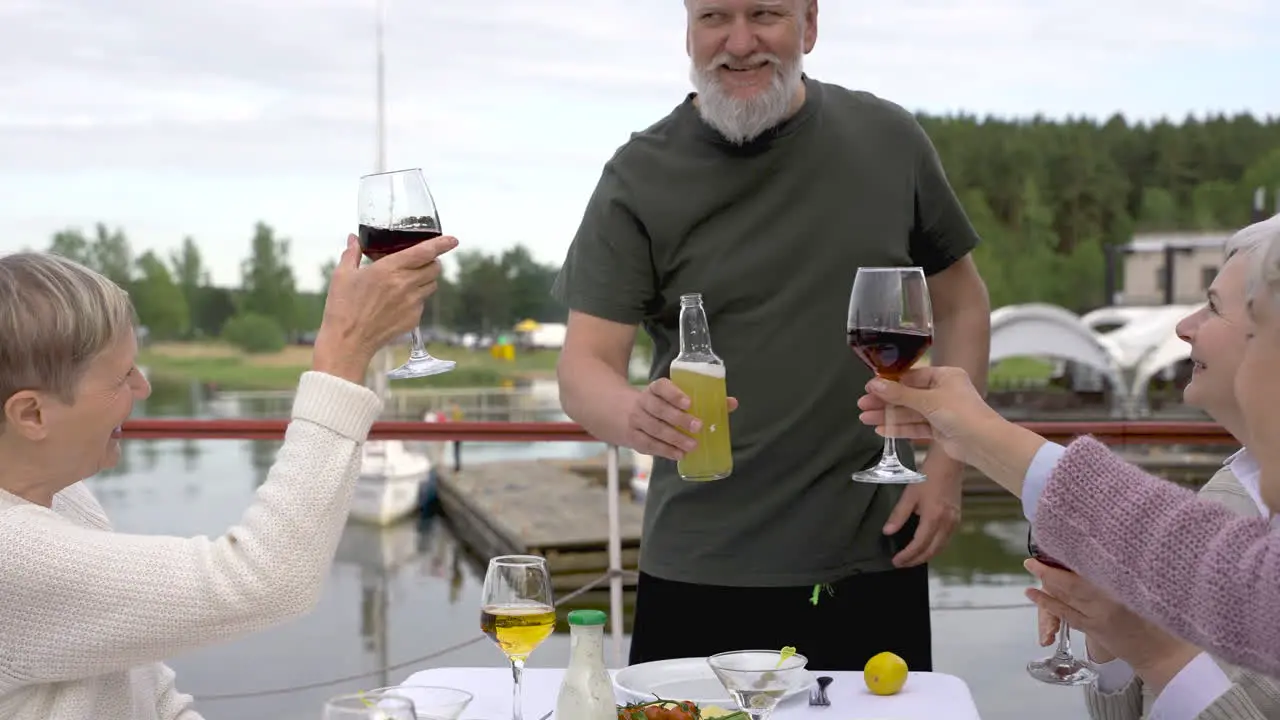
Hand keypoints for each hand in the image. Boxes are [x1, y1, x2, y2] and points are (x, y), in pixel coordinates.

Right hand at [314, 233, 456, 381]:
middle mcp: (405, 284)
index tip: (453, 240)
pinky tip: (400, 301)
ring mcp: (412, 303)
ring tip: (409, 280)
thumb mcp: (343, 275)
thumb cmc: (342, 307)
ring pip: (432, 285)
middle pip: (434, 268)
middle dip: (432, 261)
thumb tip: (353, 239)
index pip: (424, 252)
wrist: (348, 341)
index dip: (441, 244)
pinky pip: (423, 303)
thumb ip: (352, 253)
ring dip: (426, 279)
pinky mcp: (413, 319)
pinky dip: (417, 298)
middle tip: (421, 261)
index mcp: (389, 269)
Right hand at [624, 378, 737, 460]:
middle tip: (698, 426)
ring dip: (675, 438)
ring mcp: (636, 420)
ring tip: (693, 445)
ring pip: (654, 428)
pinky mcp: (633, 437)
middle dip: (679, 418)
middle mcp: (643, 402)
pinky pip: (649, 444)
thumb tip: (732, 403)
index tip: (689, 403)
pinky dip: (665, 450)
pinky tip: (679, 454)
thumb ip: (702, 399)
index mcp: (655, 389)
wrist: (621, 411)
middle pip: (659, 409)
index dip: (674, 394)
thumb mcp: (673, 397)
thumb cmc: (660, 404)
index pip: (661, 387)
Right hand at [857, 367, 999, 465]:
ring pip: (909, 412)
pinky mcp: (940, 430)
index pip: (911, 377)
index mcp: (945, 376)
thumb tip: (874, 384)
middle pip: (907, 395)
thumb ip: (899, 394)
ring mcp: (941, 412)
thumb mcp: (927, 400)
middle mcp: (943, 392)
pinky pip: (915, 426)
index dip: (889, 382)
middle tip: (862, 404)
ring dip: (888, 415)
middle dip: (885, 401)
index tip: (870, 387)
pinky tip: (881, 429)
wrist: (983, 443)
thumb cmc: (961, 413)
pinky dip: (899, 428)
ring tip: (865, 418)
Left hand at [884, 457, 961, 566]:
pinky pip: (946, 540)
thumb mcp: (909, 494)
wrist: (949, 463)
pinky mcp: (957, 518)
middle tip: (902, 564)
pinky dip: (935, 547)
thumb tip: (887, 532)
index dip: (907, 555)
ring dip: (926, 556)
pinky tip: (926, 547)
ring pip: (941, 547)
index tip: (895, 561)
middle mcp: (947, 523)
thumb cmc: (928, 476)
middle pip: (932, 550)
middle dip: (916, 560)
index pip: (919, 544)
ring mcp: (954, 522)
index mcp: (934, 518)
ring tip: (912, 559)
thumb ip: (898, 515)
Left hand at [1025, 559, 1198, 685]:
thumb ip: (1128, 572)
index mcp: (1123, 589)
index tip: (1061, 537)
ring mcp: (1098, 617)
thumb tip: (1111, 544)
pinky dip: (1048, 603)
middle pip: (1073, 583)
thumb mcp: (1149, 589)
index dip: (1075, 553)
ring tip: (1031, 566)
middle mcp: (1108, 603)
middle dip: (1052, 568)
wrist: (1164, 654)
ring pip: (1066, 597)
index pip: (1094, 567)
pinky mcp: (1093, 629)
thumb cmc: (1162, 618)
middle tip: (1035, 554)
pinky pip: (1066, 614)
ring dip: (1047, 581)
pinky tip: (1033, 592)